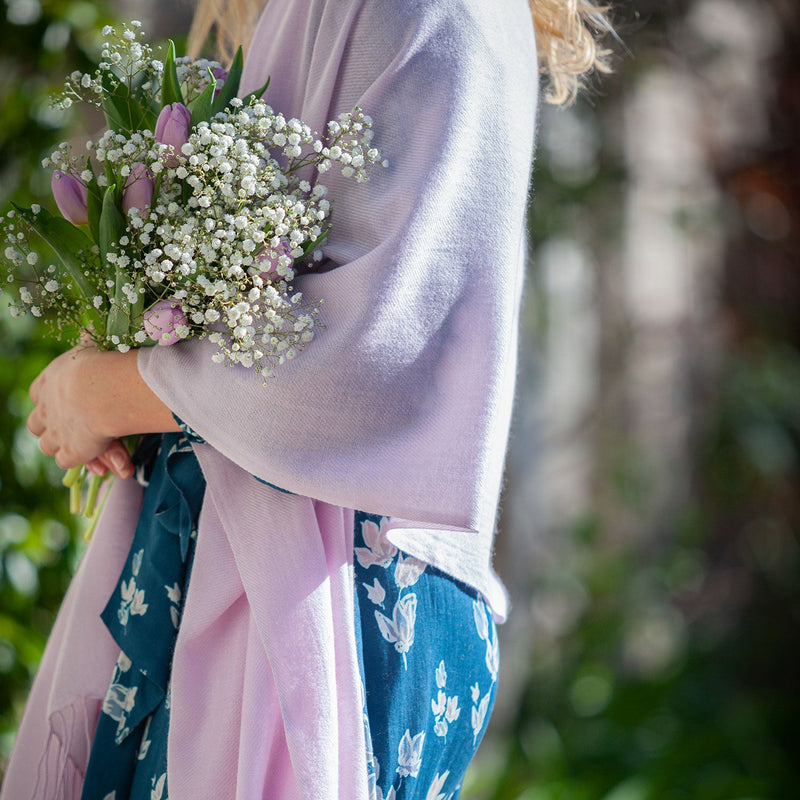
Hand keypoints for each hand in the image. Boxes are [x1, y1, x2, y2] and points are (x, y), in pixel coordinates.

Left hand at [26, 346, 133, 477]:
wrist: (103, 389)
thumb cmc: (102, 362)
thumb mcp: (92, 345)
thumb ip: (87, 344)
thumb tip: (89, 332)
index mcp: (49, 381)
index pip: (37, 393)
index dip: (48, 398)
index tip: (63, 398)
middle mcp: (46, 408)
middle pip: (35, 424)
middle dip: (49, 426)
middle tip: (71, 425)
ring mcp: (56, 432)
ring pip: (46, 446)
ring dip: (62, 445)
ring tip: (85, 442)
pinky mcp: (71, 451)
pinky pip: (65, 461)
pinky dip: (79, 459)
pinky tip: (95, 455)